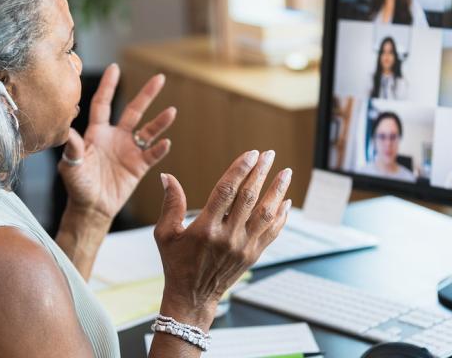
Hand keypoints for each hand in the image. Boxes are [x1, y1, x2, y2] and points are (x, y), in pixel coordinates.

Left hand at [58, 63, 176, 222]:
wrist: (91, 208)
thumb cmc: (77, 185)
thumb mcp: (71, 166)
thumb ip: (72, 147)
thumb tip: (68, 131)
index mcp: (97, 133)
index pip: (103, 103)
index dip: (109, 86)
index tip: (115, 68)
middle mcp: (116, 137)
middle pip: (134, 110)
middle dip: (147, 94)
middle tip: (160, 78)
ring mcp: (129, 150)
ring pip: (148, 131)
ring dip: (160, 121)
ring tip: (172, 111)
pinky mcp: (139, 166)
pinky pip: (152, 154)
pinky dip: (160, 148)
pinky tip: (166, 142)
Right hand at [153, 150, 291, 327]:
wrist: (193, 296)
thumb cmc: (176, 263)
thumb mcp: (165, 234)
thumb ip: (170, 204)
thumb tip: (166, 177)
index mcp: (205, 229)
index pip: (226, 192)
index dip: (240, 170)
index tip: (251, 154)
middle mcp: (227, 237)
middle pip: (249, 198)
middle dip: (260, 173)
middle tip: (269, 154)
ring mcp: (243, 247)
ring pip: (265, 214)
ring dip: (277, 191)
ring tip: (285, 172)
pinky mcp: (253, 255)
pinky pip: (272, 232)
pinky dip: (281, 216)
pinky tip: (286, 201)